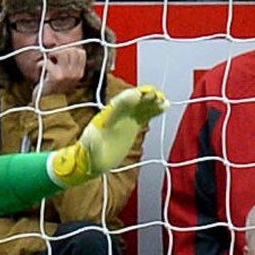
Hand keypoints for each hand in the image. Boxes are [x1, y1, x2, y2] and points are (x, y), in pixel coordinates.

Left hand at [25, 41, 88, 99]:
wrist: (46, 107)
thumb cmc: (53, 89)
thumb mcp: (65, 77)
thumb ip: (67, 64)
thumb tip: (62, 47)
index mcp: (80, 74)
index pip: (80, 52)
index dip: (69, 49)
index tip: (60, 56)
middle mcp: (76, 74)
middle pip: (71, 50)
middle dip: (59, 50)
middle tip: (51, 58)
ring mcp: (66, 76)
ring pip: (61, 52)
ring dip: (50, 55)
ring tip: (47, 62)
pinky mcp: (56, 77)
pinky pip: (47, 62)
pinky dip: (40, 64)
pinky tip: (39, 70)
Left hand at [48, 85, 167, 186]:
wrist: (94, 160)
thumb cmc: (90, 155)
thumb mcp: (89, 150)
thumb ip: (92, 144)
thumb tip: (93, 138)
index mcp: (106, 119)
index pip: (118, 105)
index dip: (127, 99)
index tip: (138, 94)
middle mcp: (117, 116)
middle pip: (131, 102)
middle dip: (142, 97)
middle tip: (155, 95)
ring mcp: (126, 119)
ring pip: (140, 106)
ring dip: (151, 102)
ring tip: (163, 100)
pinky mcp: (133, 125)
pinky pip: (145, 114)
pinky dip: (154, 110)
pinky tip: (165, 105)